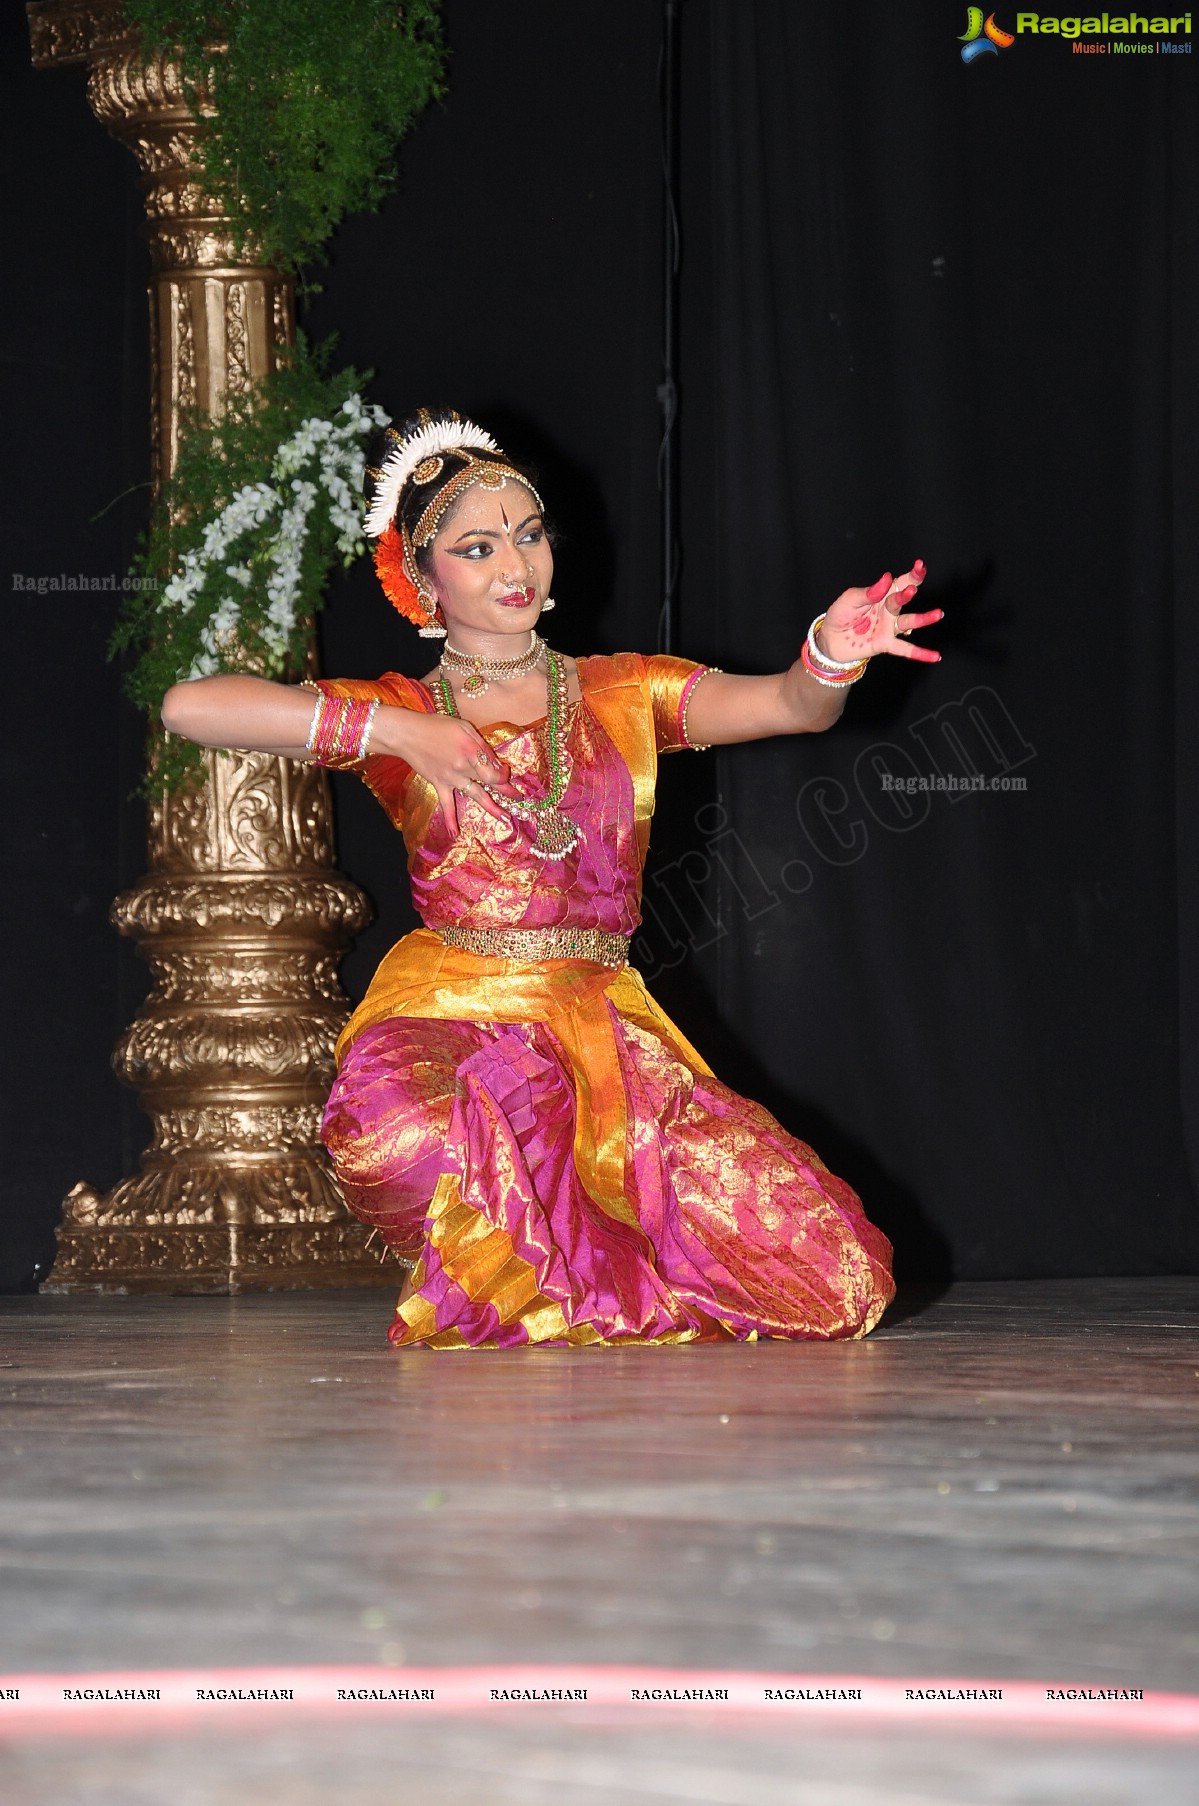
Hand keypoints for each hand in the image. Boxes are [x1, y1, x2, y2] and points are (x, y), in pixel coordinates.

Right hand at [380, 710, 518, 837]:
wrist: (408, 734)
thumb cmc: (436, 726)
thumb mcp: (463, 727)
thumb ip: (480, 745)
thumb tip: (494, 762)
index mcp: (472, 751)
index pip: (494, 768)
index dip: (503, 773)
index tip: (505, 772)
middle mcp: (464, 767)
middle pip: (490, 782)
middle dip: (507, 791)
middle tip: (519, 798)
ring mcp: (452, 778)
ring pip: (476, 795)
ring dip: (492, 807)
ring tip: (505, 818)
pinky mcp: (439, 784)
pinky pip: (446, 804)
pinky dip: (449, 819)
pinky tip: (454, 833)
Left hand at [817, 560, 942, 664]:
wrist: (830, 639)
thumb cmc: (841, 615)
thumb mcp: (850, 599)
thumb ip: (868, 592)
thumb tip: (887, 578)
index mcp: (882, 595)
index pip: (900, 583)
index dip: (912, 575)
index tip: (920, 566)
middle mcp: (889, 610)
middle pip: (903, 599)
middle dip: (908, 593)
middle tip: (911, 590)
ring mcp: (888, 627)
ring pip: (909, 622)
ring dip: (923, 619)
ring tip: (937, 614)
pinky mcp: (885, 644)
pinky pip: (904, 649)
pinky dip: (920, 653)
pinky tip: (935, 656)